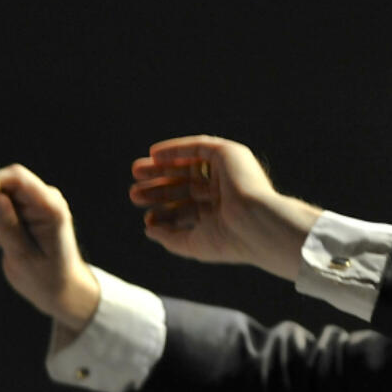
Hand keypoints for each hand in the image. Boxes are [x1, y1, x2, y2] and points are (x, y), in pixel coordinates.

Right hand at [0, 165, 100, 332]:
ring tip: (7, 245)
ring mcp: (36, 204)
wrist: (60, 288)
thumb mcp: (23, 257)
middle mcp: (45, 199)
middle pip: (4, 185)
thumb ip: (8, 226)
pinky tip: (8, 243)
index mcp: (51, 207)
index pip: (17, 178)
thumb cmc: (46, 277)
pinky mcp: (26, 211)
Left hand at [129, 136, 321, 280]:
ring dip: (163, 167)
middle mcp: (227, 193)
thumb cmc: (229, 240)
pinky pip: (198, 148)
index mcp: (223, 215)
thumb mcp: (193, 243)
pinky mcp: (230, 155)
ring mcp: (229, 173)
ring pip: (189, 166)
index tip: (147, 217)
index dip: (166, 212)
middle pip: (185, 186)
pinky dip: (176, 149)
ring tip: (137, 172)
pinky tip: (155, 155)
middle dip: (159, 188)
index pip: (189, 210)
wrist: (257, 224)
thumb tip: (148, 228)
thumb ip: (170, 237)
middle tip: (135, 193)